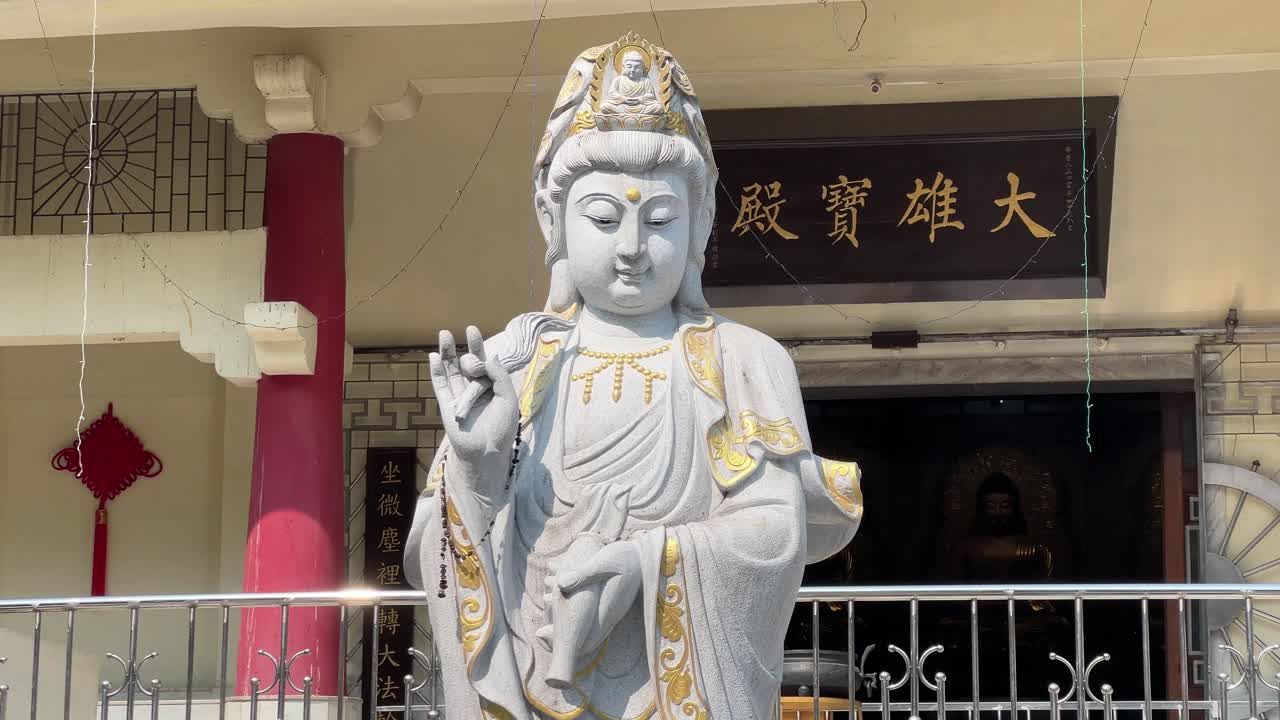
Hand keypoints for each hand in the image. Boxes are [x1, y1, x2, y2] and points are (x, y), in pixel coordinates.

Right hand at [429, 326, 518, 497]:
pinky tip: (432, 357)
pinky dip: (436, 371)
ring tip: (443, 334)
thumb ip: (500, 377)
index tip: (472, 329)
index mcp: (491, 386)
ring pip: (451, 370)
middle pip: (467, 363)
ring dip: (447, 352)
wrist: (486, 450)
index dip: (477, 346)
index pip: (483, 362)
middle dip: (467, 349)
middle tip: (468, 333)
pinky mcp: (446, 404)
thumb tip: (491, 356)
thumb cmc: (502, 427)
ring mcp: (459, 395)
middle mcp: (474, 388)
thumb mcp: (508, 399)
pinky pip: (440, 385)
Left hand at [540, 540, 643, 658]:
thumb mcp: (604, 561)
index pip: (585, 636)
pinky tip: (558, 581)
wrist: (647, 554)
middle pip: (582, 632)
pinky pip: (587, 607)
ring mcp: (608, 607)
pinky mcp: (607, 600)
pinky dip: (572, 599)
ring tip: (546, 594)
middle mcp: (607, 613)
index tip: (543, 634)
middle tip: (540, 627)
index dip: (564, 641)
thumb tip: (561, 584)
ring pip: (583, 618)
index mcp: (606, 608)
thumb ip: (584, 573)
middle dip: (559, 628)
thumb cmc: (625, 556)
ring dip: (563, 609)